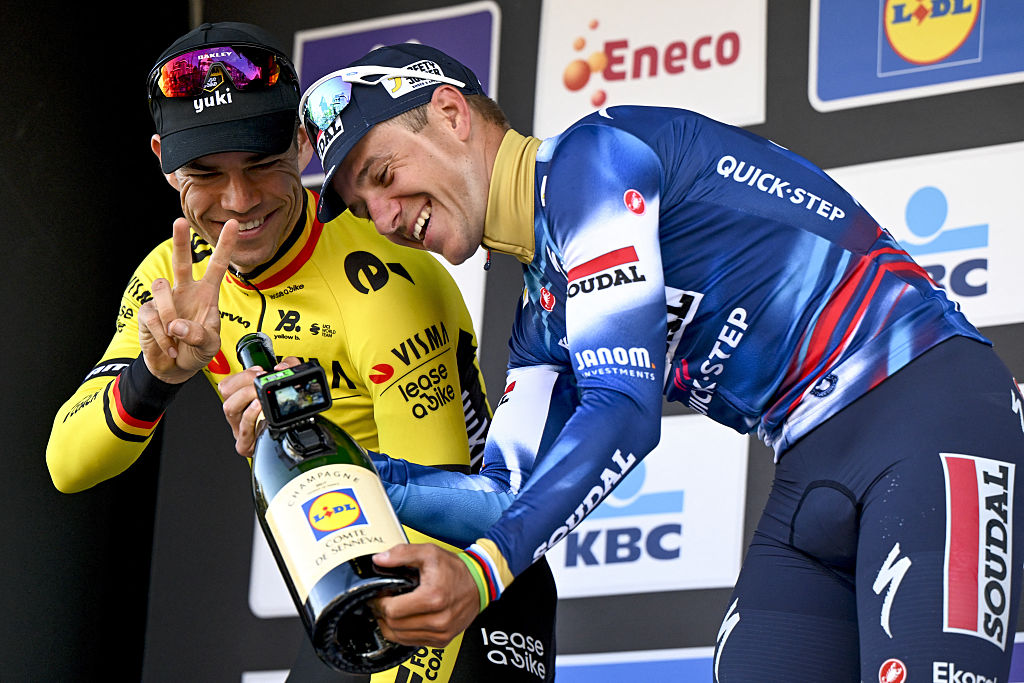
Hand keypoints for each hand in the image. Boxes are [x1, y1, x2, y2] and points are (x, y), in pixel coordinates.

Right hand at [138, 218, 238, 383]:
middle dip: (180, 241)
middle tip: (179, 221)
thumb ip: (199, 335)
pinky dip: (162, 335)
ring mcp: (165, 300)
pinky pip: (152, 315)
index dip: (225, 245)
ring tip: (176, 336)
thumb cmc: (197, 351)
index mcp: (206, 294)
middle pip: (182, 261)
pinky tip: (168, 346)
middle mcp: (185, 291)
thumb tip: (176, 325)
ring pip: (162, 288)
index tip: (234, 224)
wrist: (175, 368)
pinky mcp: (148, 311)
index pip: (217, 265)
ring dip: (170, 315)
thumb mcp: (209, 346)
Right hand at [218, 356, 301, 455]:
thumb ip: (290, 368)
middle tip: (260, 380)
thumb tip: (282, 367)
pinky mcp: (246, 444)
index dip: (242, 374)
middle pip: (226, 392)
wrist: (295, 438)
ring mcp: (241, 429)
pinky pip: (243, 429)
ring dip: (245, 395)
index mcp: (243, 401)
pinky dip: (250, 415)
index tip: (259, 371)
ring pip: (230, 408)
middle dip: (244, 381)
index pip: (228, 383)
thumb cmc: (288, 412)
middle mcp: (239, 415)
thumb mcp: (289, 384)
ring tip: (259, 393)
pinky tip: (258, 407)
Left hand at [371, 544, 481, 646]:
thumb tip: (379, 560)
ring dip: (390, 625)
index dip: (379, 603)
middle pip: (394, 626)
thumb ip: (402, 554)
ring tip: (391, 611)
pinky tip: (404, 620)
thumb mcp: (429, 553)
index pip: (393, 611)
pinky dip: (403, 633)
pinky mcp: (443, 640)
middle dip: (382, 614)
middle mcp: (439, 619)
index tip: (378, 596)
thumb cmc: (456, 569)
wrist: (480, 583)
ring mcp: (441, 632)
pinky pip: (413, 643)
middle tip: (382, 602)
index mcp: (433, 598)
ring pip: (401, 638)